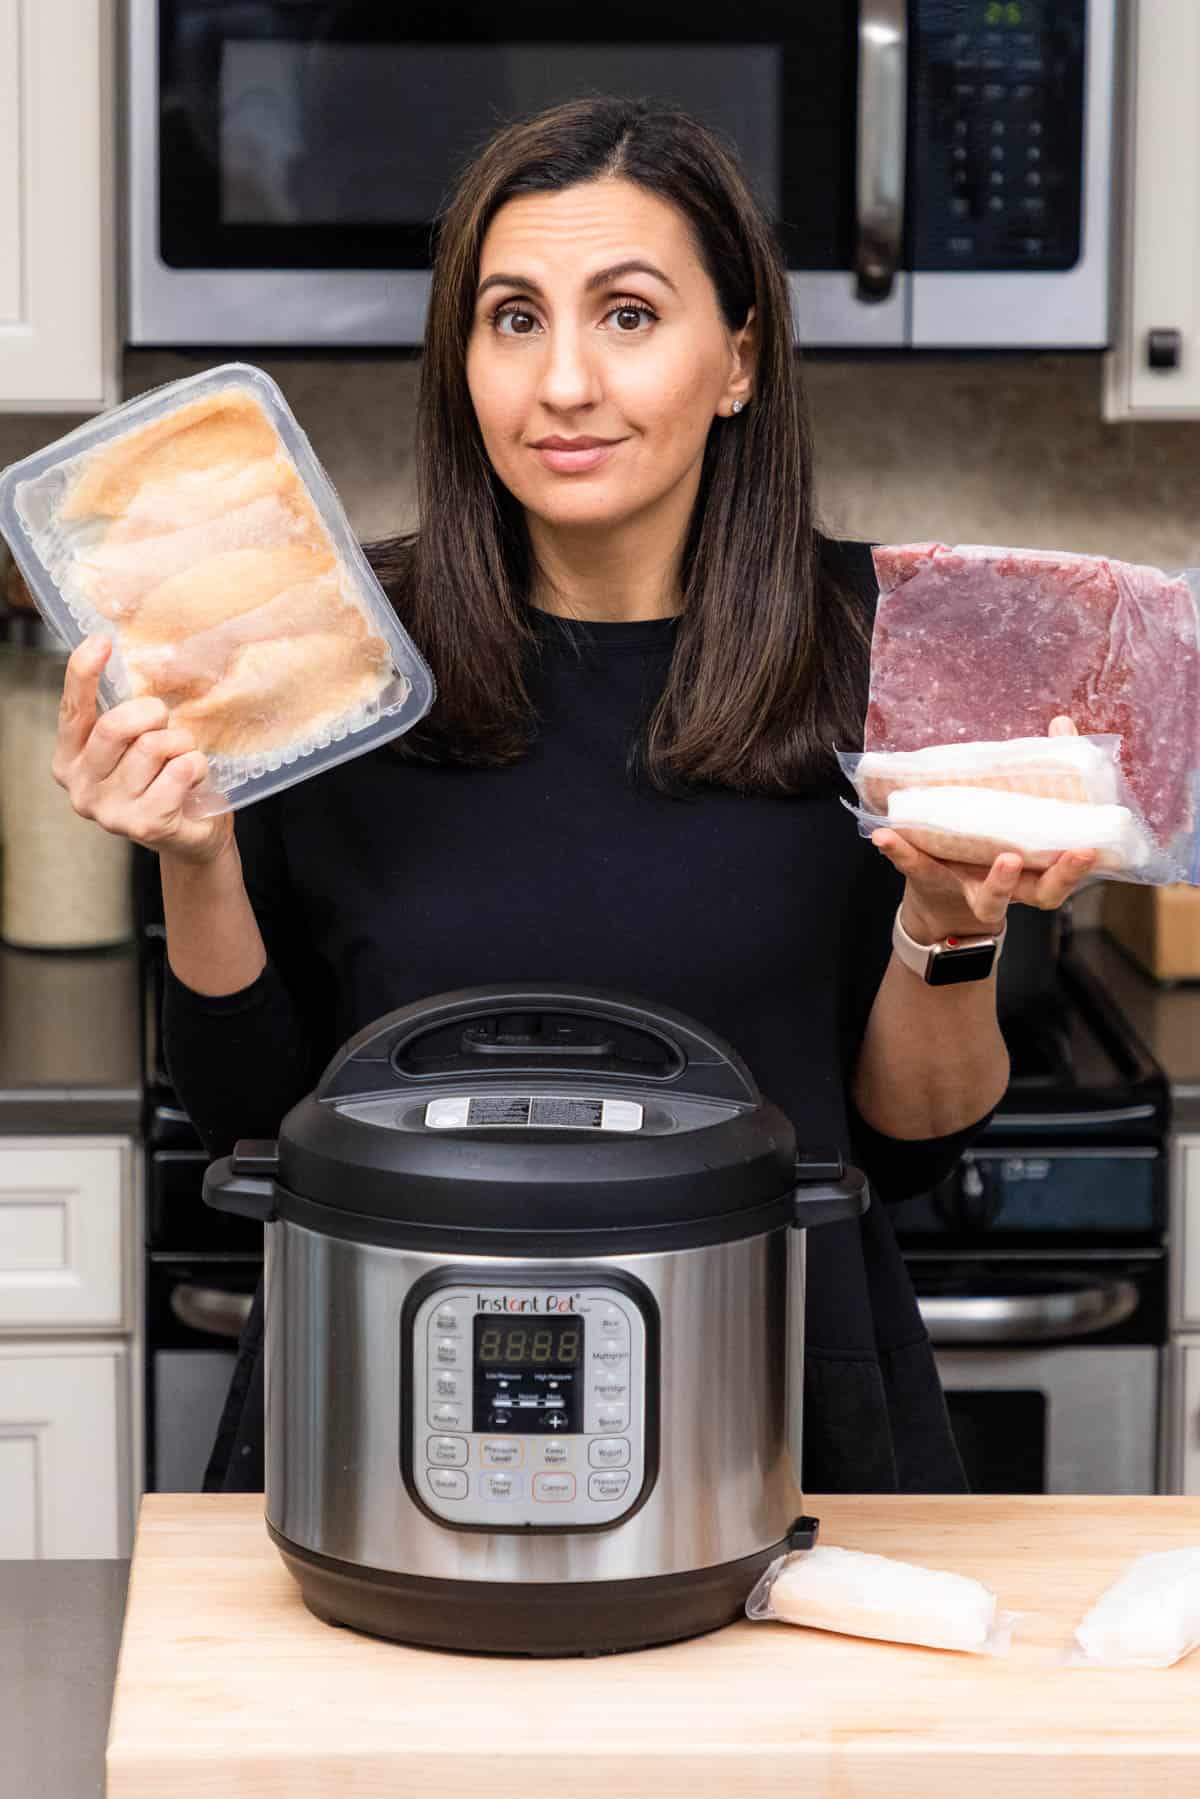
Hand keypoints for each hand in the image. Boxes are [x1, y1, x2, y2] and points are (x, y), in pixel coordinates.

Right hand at [52, 635, 234, 865]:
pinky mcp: (144, 825)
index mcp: (70, 759)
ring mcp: (110, 812)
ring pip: (153, 747)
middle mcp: (81, 788)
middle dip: (152, 713)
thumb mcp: (136, 740)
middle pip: (116, 726)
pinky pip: (180, 770)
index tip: (101, 642)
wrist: (191, 834)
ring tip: (182, 758)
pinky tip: (192, 779)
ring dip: (181, 743)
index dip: (83, 673)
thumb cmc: (162, 778)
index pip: (72, 710)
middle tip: (166, 722)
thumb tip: (138, 654)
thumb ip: (124, 709)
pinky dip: (196, 765)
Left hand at [870, 715, 1096, 942]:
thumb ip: (1045, 770)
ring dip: (1000, 879)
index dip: (1078, 865)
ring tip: (1006, 857)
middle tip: (1070, 854)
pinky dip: (901, 851)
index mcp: (1040, 870)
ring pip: (992, 898)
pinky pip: (916, 868)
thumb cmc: (993, 844)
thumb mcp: (1018, 811)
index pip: (1068, 870)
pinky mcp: (932, 880)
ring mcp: (974, 890)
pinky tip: (885, 835)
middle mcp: (1014, 888)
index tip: (1090, 849)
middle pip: (1044, 893)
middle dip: (1059, 876)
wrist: (943, 899)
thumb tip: (1062, 722)